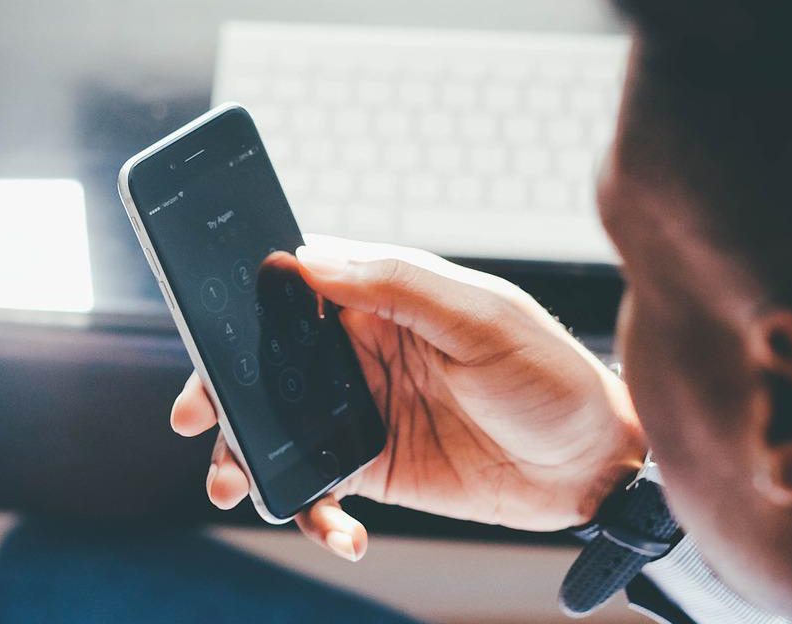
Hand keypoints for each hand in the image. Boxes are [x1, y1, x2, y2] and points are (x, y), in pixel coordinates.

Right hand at [171, 235, 644, 560]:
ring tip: (232, 484)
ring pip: (278, 427)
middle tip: (195, 414)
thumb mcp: (482, 317)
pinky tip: (339, 532)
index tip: (206, 331)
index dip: (242, 305)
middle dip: (221, 387)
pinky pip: (319, 488)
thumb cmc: (552, 374)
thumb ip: (398, 285)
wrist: (596, 466)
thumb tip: (308, 260)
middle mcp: (362, 352)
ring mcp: (363, 412)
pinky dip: (312, 511)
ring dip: (245, 455)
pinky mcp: (374, 469)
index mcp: (383, 300)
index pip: (295, 289)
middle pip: (267, 362)